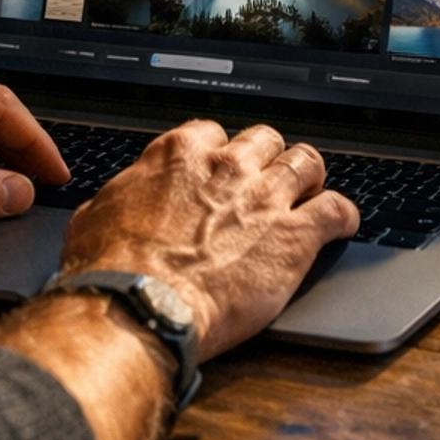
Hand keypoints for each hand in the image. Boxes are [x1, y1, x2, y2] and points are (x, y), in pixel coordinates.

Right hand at [57, 119, 357, 360]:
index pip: (212, 133)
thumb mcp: (96, 218)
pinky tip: (342, 225)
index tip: (219, 173)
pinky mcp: (295, 235)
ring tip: (309, 193)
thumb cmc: (113, 270)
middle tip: (265, 184)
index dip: (219, 155)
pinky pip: (338, 210)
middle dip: (267, 160)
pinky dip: (344, 216)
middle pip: (264, 140)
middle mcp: (227, 166)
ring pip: (306, 162)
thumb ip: (121, 198)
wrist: (142, 306)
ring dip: (308, 178)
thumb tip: (117, 203)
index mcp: (179, 154)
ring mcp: (265, 196)